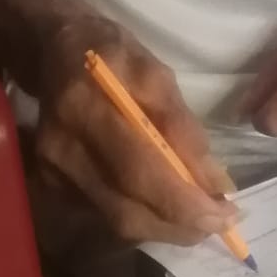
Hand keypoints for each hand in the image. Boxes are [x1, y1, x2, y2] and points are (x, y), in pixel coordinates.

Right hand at [26, 1, 235, 245]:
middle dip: (179, 225)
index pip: (137, 168)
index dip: (182, 200)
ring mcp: (52, 171)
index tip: (224, 214)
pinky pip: (106, 214)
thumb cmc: (111, 52)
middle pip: (125, 209)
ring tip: (202, 219)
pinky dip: (144, 217)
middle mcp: (63, 148)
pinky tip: (168, 208)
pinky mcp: (51, 185)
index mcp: (86, 106)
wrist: (53, 48)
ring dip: (165, 227)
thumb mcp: (154, 72)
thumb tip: (213, 179)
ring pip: (117, 220)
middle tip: (221, 224)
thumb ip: (182, 125)